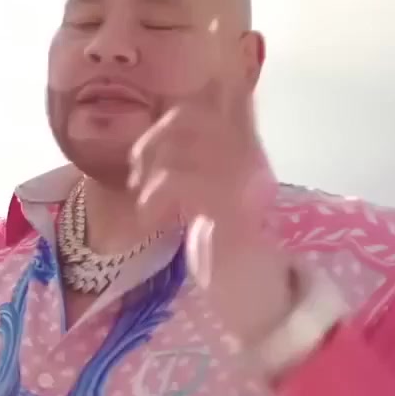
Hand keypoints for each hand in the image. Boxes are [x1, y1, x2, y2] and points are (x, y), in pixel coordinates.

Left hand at [130, 89, 293, 342]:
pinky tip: (151, 219)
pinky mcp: (232, 214)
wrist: (256, 299)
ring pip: (185, 148)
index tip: (156, 141)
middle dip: (154, 138)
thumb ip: (198, 160)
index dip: (186, 104)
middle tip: (138, 172)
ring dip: (152, 173)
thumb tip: (165, 125)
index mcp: (250, 151)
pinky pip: (183, 183)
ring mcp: (245, 185)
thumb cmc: (227, 247)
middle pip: (194, 115)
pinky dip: (155, 197)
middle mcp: (253, 160)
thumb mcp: (211, 194)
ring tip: (146, 201)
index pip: (226, 97)